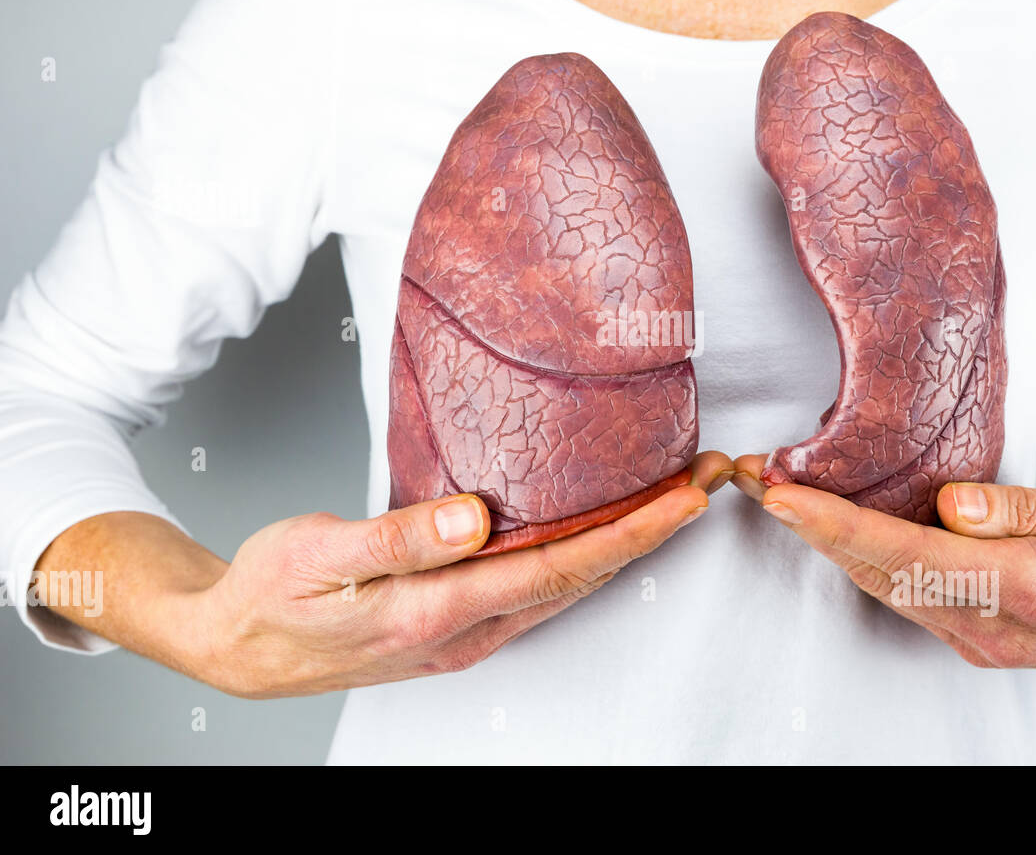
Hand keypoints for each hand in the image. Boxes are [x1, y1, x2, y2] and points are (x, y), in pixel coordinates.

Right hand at [188, 451, 731, 696]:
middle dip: (654, 530)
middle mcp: (467, 630)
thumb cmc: (271, 594)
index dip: (632, 531)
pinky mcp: (457, 626)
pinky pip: (539, 592)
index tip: (687, 495)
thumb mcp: (319, 555)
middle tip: (709, 478)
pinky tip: (599, 532)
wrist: (237, 645)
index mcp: (438, 610)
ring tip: (675, 497)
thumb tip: (474, 518)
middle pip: (583, 577)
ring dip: (627, 542)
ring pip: (568, 588)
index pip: (560, 567)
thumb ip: (401, 537)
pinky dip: (584, 558)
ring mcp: (466, 634)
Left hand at [732, 454, 1035, 674]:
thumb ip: (1022, 509)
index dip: (839, 527)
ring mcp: (982, 639)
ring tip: (775, 495)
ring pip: (885, 589)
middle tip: (751, 478)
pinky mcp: (976, 638)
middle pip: (881, 574)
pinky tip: (832, 530)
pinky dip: (861, 562)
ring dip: (825, 544)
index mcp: (1032, 587)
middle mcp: (995, 625)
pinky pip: (905, 598)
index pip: (912, 554)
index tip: (783, 498)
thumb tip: (950, 503)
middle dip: (808, 528)